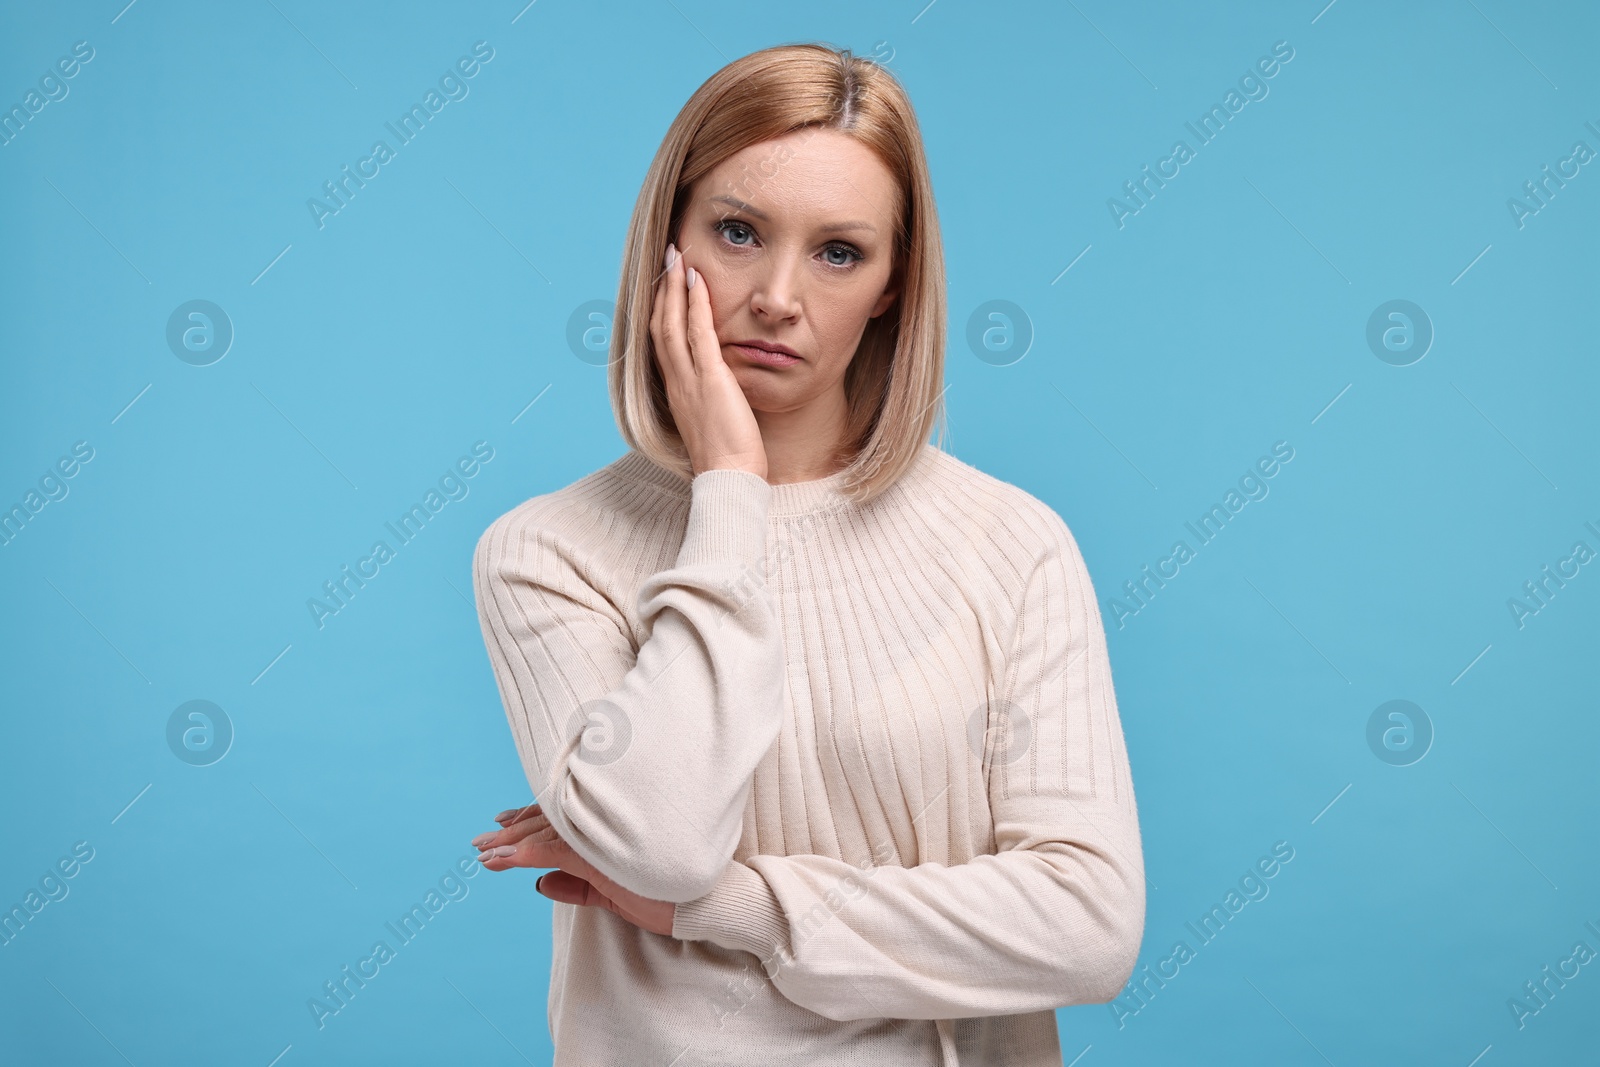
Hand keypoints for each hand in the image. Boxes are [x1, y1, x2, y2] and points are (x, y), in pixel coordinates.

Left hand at [472, 803, 676, 936]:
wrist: (703, 901)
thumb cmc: (667, 895)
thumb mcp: (611, 892)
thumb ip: (577, 885)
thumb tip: (539, 884)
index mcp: (609, 826)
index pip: (562, 816)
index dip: (529, 817)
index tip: (502, 820)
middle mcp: (604, 823)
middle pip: (548, 820)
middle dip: (512, 830)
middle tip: (481, 840)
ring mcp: (602, 835)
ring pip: (546, 832)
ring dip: (510, 842)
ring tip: (484, 852)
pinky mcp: (601, 854)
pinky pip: (554, 850)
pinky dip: (524, 853)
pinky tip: (503, 859)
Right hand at [649, 240, 767, 479]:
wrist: (729, 478)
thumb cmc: (728, 457)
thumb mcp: (715, 419)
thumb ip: (713, 397)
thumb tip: (722, 384)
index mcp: (676, 390)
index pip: (662, 342)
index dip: (661, 310)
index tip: (666, 285)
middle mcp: (676, 381)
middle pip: (659, 325)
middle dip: (662, 289)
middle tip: (666, 258)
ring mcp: (689, 379)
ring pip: (671, 324)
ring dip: (673, 287)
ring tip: (676, 258)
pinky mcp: (709, 379)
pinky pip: (698, 333)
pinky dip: (695, 304)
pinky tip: (698, 280)